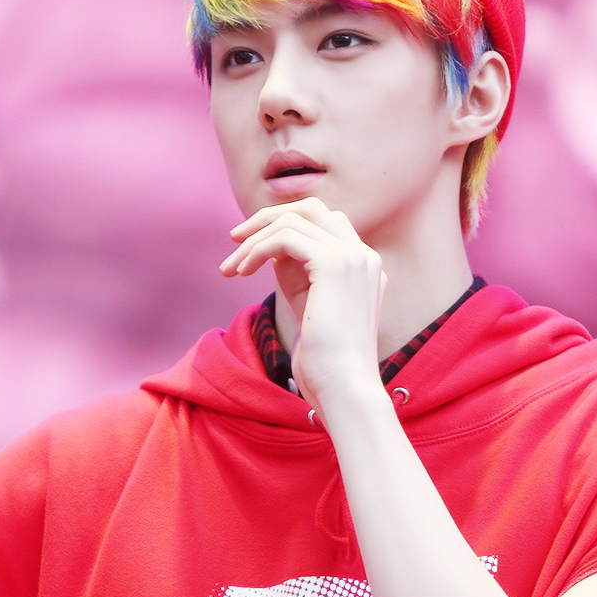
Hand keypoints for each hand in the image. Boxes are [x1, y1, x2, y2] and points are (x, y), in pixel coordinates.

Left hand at [220, 198, 387, 410]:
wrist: (344, 388)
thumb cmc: (325, 361)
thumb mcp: (309, 306)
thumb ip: (297, 273)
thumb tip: (268, 248)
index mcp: (365, 265)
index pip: (326, 221)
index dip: (285, 225)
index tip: (252, 248)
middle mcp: (364, 255)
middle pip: (312, 208)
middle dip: (268, 218)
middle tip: (235, 239)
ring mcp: (353, 257)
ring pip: (293, 219)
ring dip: (254, 239)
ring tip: (231, 268)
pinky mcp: (333, 264)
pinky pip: (284, 237)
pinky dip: (256, 249)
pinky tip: (241, 272)